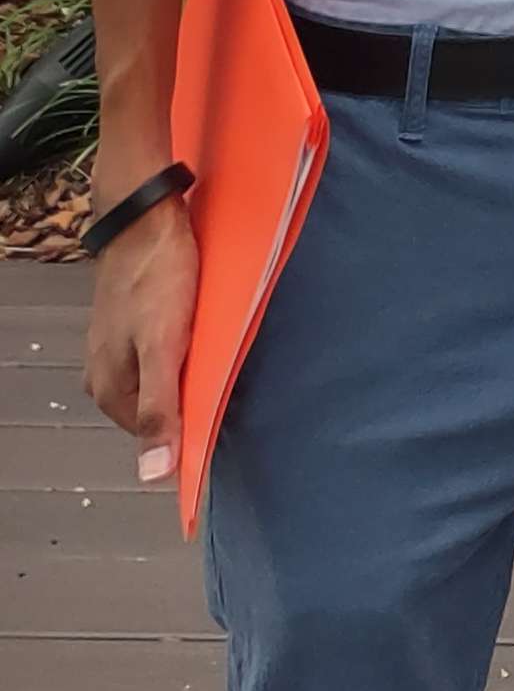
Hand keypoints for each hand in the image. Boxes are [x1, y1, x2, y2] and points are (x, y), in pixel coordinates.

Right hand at [85, 195, 197, 487]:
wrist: (144, 217)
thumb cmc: (156, 278)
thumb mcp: (163, 347)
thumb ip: (159, 408)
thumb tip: (153, 473)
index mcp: (109, 390)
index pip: (151, 437)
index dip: (187, 435)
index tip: (224, 427)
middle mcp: (105, 373)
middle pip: (155, 408)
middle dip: (190, 402)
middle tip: (230, 386)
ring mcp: (117, 346)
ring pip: (160, 378)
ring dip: (189, 375)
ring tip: (222, 362)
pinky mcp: (133, 321)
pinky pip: (161, 352)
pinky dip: (184, 351)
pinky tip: (206, 340)